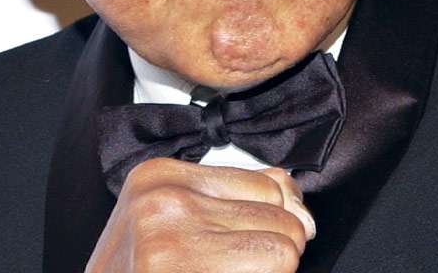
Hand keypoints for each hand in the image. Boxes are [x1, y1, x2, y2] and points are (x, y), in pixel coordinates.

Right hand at [85, 158, 315, 272]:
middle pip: (281, 217)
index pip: (269, 185)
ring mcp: (171, 241)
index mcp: (160, 175)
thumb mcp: (174, 220)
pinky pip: (270, 272)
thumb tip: (302, 211)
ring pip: (283, 250)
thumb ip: (238, 198)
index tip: (244, 245)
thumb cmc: (136, 270)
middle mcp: (165, 201)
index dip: (272, 222)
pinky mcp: (178, 272)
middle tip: (232, 268)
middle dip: (274, 250)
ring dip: (269, 272)